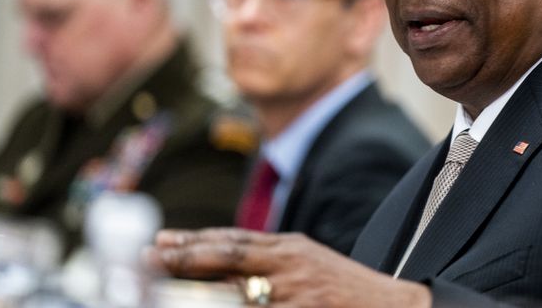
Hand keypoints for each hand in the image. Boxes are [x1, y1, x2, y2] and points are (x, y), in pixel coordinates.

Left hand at [148, 228, 430, 307]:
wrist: (394, 307)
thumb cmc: (348, 290)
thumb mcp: (311, 263)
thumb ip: (274, 262)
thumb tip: (230, 265)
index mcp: (290, 247)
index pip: (231, 240)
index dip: (193, 241)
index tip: (159, 242)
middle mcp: (289, 263)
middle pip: (226, 257)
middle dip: (184, 257)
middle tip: (147, 258)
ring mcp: (295, 291)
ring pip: (234, 289)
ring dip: (197, 290)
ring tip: (160, 289)